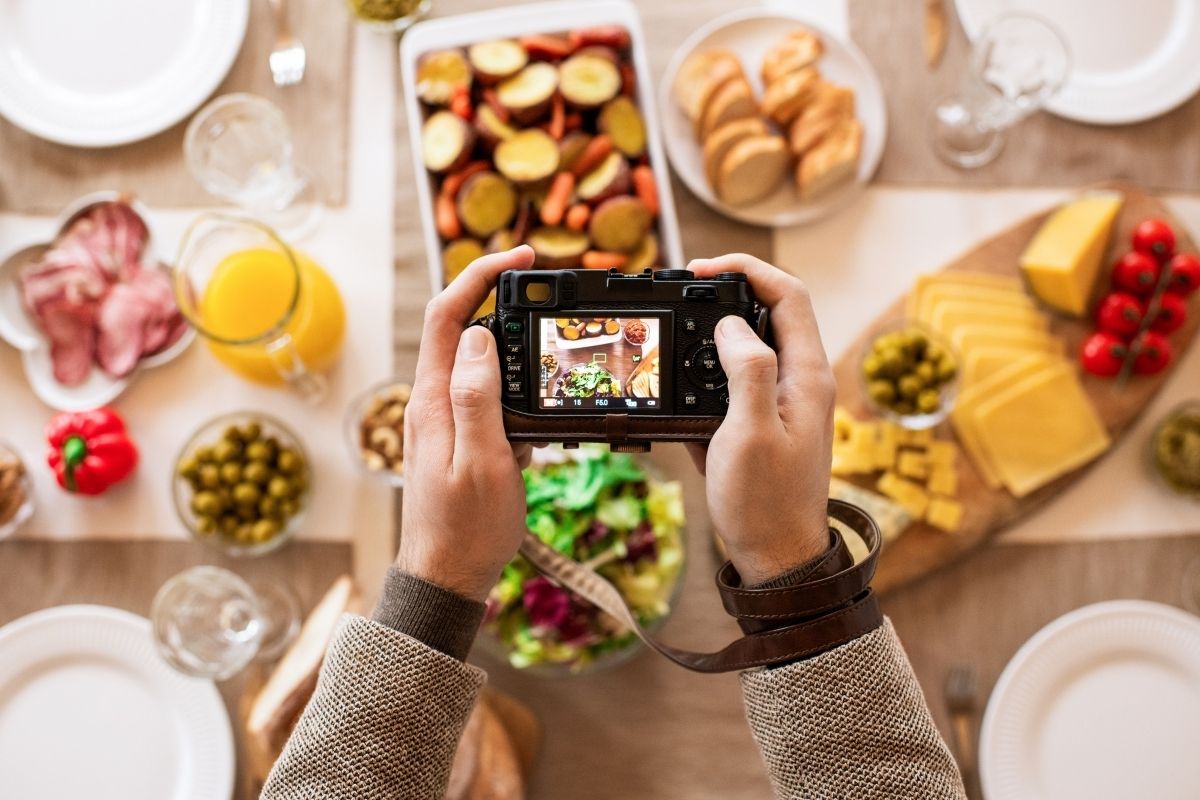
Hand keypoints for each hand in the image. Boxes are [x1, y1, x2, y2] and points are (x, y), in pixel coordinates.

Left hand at [398, 246, 534, 601]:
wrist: (447, 577)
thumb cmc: (467, 528)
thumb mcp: (482, 460)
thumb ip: (477, 396)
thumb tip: (478, 335)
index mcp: (432, 399)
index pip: (449, 315)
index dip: (481, 275)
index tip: (523, 256)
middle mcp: (429, 401)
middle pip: (458, 327)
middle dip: (498, 296)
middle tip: (544, 288)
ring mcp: (440, 419)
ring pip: (472, 359)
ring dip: (507, 340)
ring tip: (545, 340)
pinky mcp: (454, 437)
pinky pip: (481, 393)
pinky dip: (510, 384)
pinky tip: (533, 403)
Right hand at [686, 254, 834, 584]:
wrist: (777, 559)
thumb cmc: (766, 503)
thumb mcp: (749, 432)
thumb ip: (746, 370)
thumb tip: (731, 323)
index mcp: (807, 375)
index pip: (787, 294)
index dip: (746, 270)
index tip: (702, 268)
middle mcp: (802, 381)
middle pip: (771, 311)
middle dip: (728, 290)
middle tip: (685, 289)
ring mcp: (785, 401)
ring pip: (753, 343)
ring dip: (716, 329)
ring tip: (678, 326)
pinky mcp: (765, 422)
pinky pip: (739, 378)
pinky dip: (711, 368)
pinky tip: (684, 378)